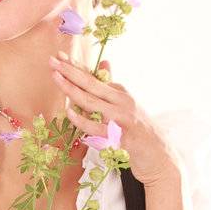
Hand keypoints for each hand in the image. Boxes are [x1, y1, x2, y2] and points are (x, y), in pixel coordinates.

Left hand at [48, 54, 180, 187]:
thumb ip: (112, 86)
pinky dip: (82, 120)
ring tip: (56, 78)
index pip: (94, 76)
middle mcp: (121, 101)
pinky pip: (96, 128)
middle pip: (91, 84)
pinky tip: (70, 112)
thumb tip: (104, 61)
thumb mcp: (126, 105)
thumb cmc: (138, 130)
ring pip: (91, 102)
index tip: (59, 55)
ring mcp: (121, 118)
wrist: (158, 154)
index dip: (76, 66)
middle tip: (53, 60)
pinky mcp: (119, 137)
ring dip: (71, 89)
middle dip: (70, 71)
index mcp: (120, 93)